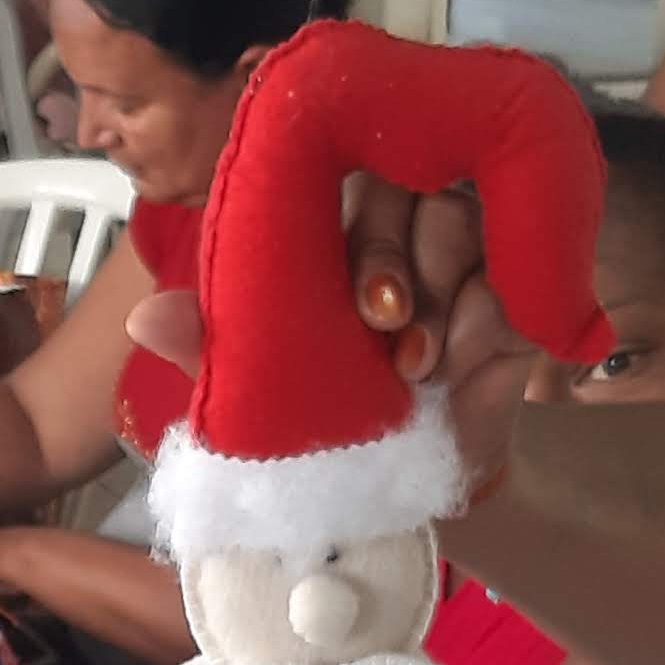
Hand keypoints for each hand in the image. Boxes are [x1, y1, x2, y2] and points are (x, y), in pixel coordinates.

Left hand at [128, 171, 516, 484]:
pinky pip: (509, 272)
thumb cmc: (328, 421)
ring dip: (437, 296)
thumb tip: (145, 318)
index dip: (352, 222)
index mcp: (334, 229)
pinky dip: (481, 319)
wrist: (403, 489)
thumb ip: (211, 346)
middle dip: (392, 257)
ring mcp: (467, 247)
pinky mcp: (519, 283)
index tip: (358, 297)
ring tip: (418, 366)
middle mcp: (401, 222)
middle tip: (383, 322)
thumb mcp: (264, 388)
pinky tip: (461, 366)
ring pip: (461, 218)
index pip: (341, 175)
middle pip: (408, 183)